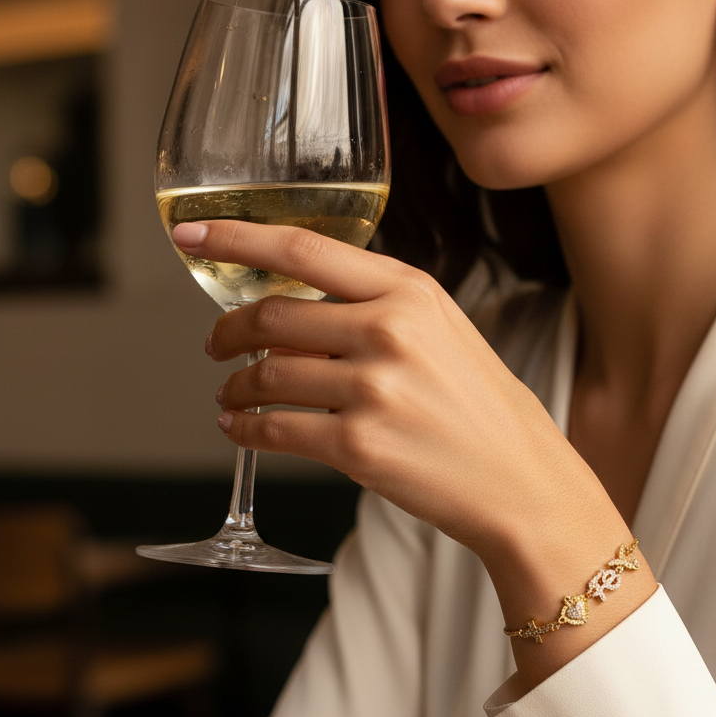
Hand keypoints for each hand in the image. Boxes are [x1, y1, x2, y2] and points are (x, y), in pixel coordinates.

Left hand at [173, 220, 614, 565]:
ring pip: (266, 374)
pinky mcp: (359, 445)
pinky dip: (245, 429)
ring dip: (234, 387)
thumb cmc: (482, 409)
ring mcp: (374, 388)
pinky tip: (241, 428)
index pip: (303, 248)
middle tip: (215, 344)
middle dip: (227, 331)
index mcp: (412, 290)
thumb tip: (291, 315)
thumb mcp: (443, 333)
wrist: (523, 481)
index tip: (192, 235)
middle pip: (272, 314)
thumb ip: (375, 310)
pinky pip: (275, 429)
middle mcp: (390, 329)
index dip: (236, 237)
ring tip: (230, 397)